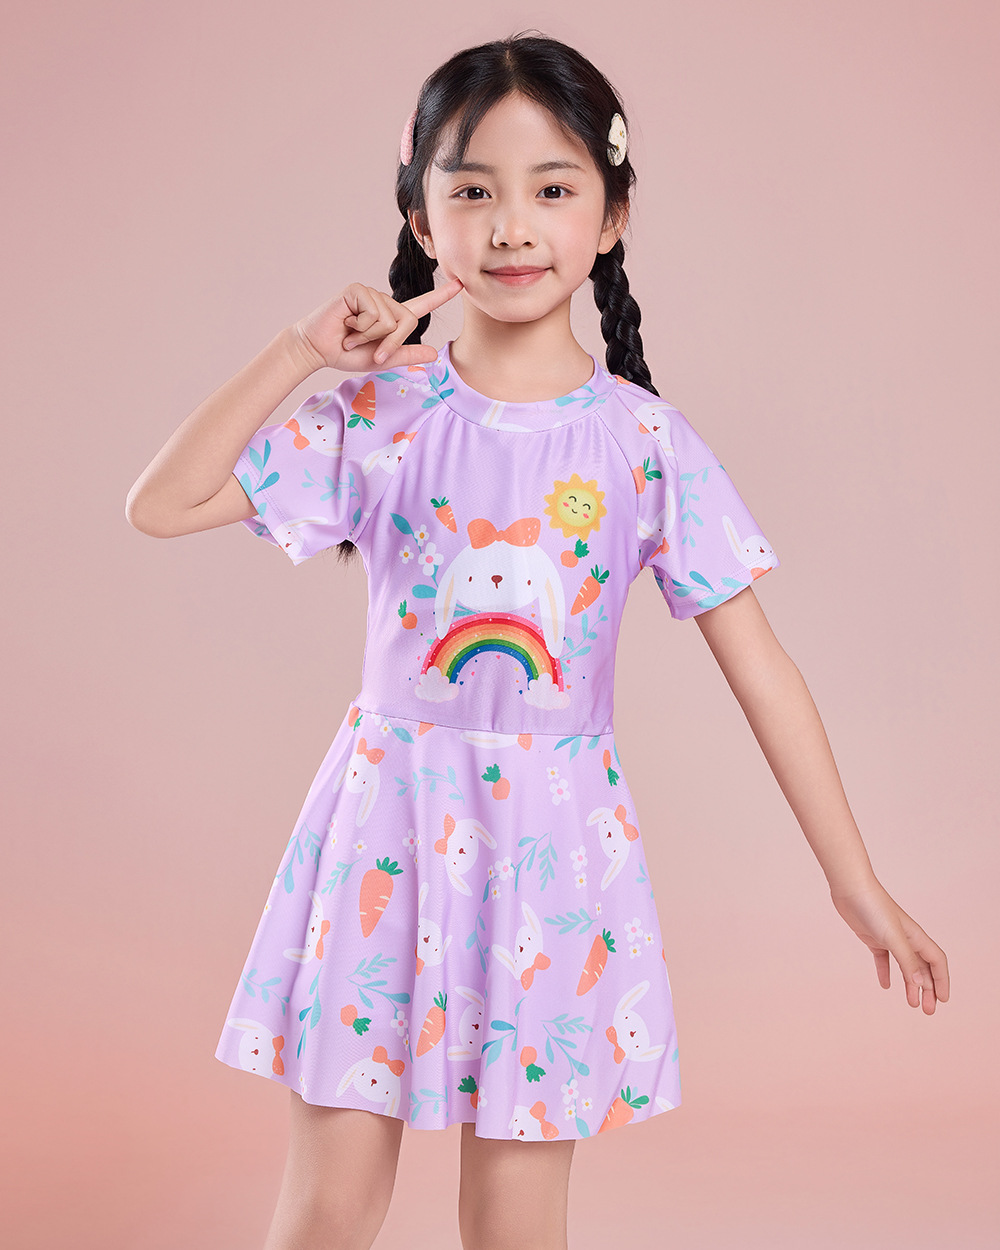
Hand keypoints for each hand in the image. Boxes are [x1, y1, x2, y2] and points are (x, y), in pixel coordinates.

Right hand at [291, 277, 463, 372]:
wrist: (317, 349)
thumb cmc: (345, 353)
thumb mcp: (381, 359)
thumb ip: (406, 355)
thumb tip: (435, 354)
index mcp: (391, 317)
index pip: (421, 305)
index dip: (441, 295)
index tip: (461, 284)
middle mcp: (383, 302)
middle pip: (407, 321)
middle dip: (390, 343)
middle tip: (369, 350)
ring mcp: (370, 293)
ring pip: (390, 319)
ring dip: (370, 336)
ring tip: (352, 335)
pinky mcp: (357, 290)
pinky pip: (375, 314)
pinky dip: (362, 328)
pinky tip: (347, 324)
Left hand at [829, 879, 949, 1013]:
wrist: (850, 889)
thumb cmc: (874, 908)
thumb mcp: (893, 937)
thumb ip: (907, 961)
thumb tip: (920, 984)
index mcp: (916, 937)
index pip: (937, 962)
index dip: (942, 981)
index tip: (943, 1000)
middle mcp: (906, 939)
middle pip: (923, 968)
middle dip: (928, 990)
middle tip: (928, 1011)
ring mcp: (889, 939)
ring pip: (906, 967)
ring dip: (911, 985)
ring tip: (912, 1003)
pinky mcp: (873, 938)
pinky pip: (884, 960)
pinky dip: (886, 973)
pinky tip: (885, 985)